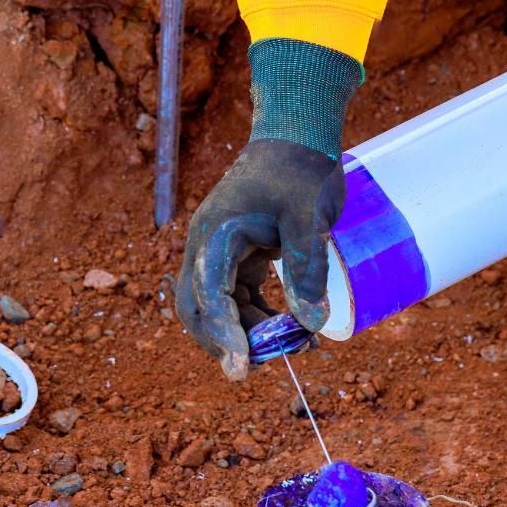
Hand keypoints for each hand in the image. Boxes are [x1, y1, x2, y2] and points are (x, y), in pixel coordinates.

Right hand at [176, 140, 344, 380]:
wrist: (296, 137)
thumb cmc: (299, 170)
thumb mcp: (308, 219)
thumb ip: (307, 269)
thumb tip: (310, 324)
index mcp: (215, 234)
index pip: (208, 294)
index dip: (224, 334)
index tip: (243, 368)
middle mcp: (207, 247)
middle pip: (196, 309)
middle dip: (224, 342)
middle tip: (256, 369)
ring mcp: (219, 254)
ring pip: (218, 309)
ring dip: (246, 333)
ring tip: (293, 348)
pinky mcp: (237, 258)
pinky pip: (237, 299)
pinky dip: (258, 319)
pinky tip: (292, 329)